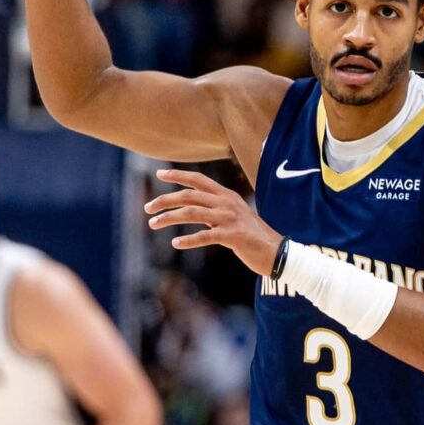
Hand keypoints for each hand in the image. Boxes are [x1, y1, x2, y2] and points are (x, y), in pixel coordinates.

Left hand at [146, 169, 283, 275]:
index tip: (159, 173)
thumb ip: (214, 208)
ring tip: (153, 223)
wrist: (276, 251)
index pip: (198, 180)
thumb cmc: (252, 235)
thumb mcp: (234, 215)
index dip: (178, 175)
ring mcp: (229, 219)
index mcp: (226, 195)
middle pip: (189, 195)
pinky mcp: (232, 236)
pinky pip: (205, 236)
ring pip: (192, 213)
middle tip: (147, 207)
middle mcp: (227, 203)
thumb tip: (191, 207)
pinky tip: (176, 243)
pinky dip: (188, 240)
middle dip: (165, 200)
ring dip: (169, 217)